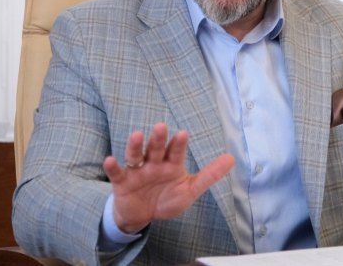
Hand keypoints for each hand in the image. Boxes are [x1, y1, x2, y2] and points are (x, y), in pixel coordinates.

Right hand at [103, 122, 234, 233]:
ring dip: (135, 146)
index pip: (176, 151)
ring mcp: (137, 171)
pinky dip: (112, 167)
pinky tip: (110, 160)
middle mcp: (154, 163)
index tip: (183, 134)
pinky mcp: (122, 182)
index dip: (178, 143)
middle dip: (158, 138)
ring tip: (137, 135)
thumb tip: (232, 159)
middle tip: (160, 126)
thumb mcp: (189, 190)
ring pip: (136, 155)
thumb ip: (209, 175)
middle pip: (156, 148)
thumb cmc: (167, 199)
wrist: (142, 216)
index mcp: (171, 164)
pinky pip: (117, 173)